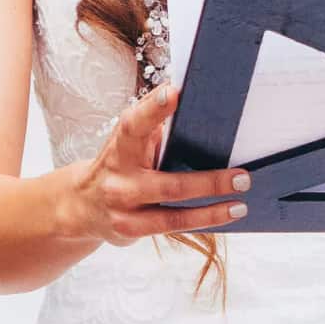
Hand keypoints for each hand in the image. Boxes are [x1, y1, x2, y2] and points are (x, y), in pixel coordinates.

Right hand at [60, 83, 249, 245]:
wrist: (82, 205)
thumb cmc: (120, 161)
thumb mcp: (130, 138)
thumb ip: (153, 118)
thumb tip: (187, 92)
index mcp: (121, 145)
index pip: (135, 124)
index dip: (154, 107)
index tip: (176, 92)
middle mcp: (121, 179)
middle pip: (168, 184)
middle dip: (209, 183)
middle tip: (243, 176)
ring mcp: (124, 210)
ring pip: (173, 216)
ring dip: (211, 212)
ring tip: (240, 204)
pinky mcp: (130, 231)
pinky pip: (172, 228)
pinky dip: (201, 222)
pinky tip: (225, 214)